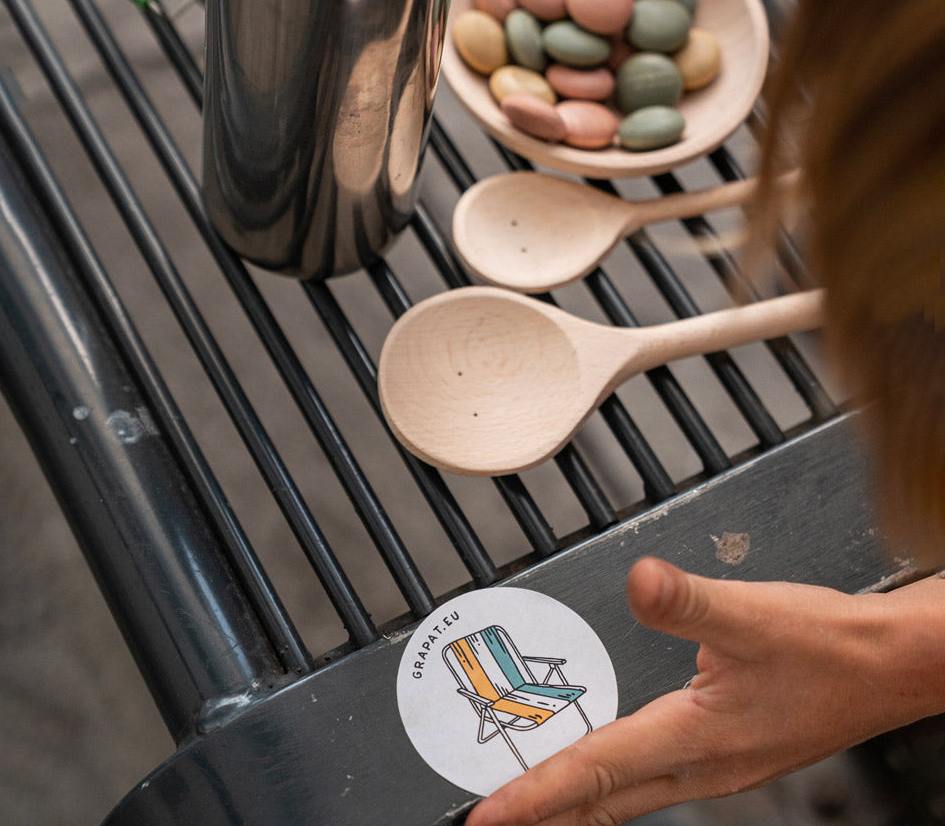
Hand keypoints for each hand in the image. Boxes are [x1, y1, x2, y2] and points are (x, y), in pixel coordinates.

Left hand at [466, 558, 944, 825]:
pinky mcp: (735, 752)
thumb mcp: (753, 613)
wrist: (894, 666)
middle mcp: (704, 765)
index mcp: (696, 736)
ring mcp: (721, 766)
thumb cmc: (831, 646)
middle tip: (493, 822)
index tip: (485, 817)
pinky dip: (616, 783)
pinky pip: (656, 780)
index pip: (594, 770)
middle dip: (545, 814)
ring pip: (630, 795)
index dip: (534, 795)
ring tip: (535, 805)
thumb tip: (639, 579)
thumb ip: (687, 600)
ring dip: (578, 802)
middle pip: (604, 799)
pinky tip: (612, 770)